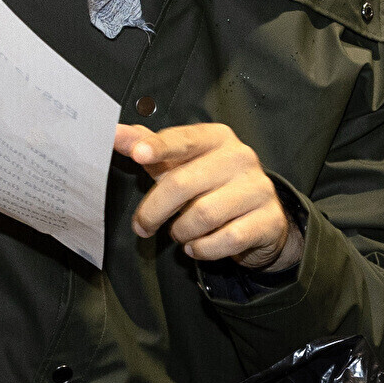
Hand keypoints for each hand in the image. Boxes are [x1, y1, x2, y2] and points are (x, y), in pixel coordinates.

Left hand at [117, 121, 301, 269]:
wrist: (260, 219)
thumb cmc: (211, 187)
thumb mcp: (179, 164)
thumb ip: (147, 148)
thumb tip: (114, 133)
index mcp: (217, 138)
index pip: (184, 139)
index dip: (158, 147)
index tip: (137, 154)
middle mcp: (241, 158)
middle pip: (183, 183)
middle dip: (154, 210)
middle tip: (143, 226)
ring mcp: (258, 189)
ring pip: (203, 215)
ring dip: (181, 232)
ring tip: (180, 234)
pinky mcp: (269, 219)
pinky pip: (226, 239)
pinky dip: (203, 249)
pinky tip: (197, 247)